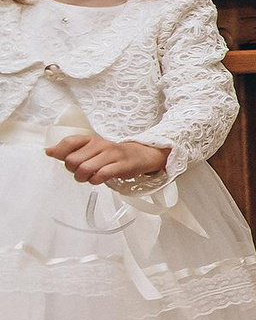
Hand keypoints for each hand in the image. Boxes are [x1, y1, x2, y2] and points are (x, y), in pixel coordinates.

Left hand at [46, 135, 169, 185]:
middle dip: (72, 170)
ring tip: (89, 177)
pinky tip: (98, 179)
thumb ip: (70, 150)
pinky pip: (101, 175)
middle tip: (80, 171)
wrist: (142, 155)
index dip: (61, 153)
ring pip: (85, 168)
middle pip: (72, 160)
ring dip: (83, 177)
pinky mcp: (122, 165)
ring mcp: (112, 154)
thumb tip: (49, 151)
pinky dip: (96, 180)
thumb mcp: (91, 149)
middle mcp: (100, 144)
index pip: (69, 142)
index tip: (63, 159)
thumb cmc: (112, 154)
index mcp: (91, 139)